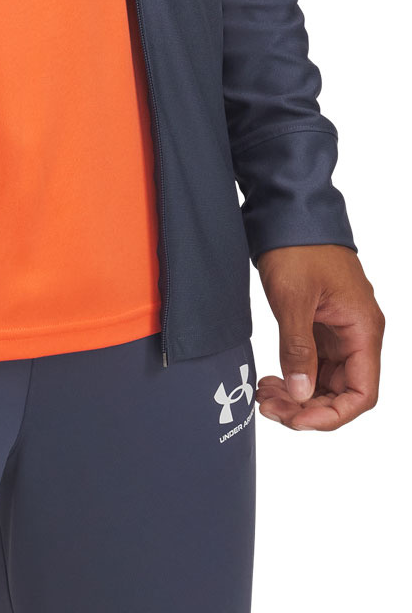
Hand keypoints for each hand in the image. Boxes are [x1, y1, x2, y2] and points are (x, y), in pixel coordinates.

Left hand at [255, 244, 383, 430]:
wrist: (288, 209)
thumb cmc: (298, 245)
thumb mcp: (294, 298)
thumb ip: (298, 348)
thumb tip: (301, 394)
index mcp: (363, 329)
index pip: (361, 392)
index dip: (331, 414)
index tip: (297, 419)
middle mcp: (357, 332)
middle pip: (342, 390)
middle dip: (307, 406)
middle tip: (269, 407)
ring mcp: (339, 328)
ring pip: (326, 378)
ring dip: (299, 393)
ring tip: (265, 395)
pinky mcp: (321, 322)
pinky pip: (314, 361)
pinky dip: (295, 374)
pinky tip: (271, 378)